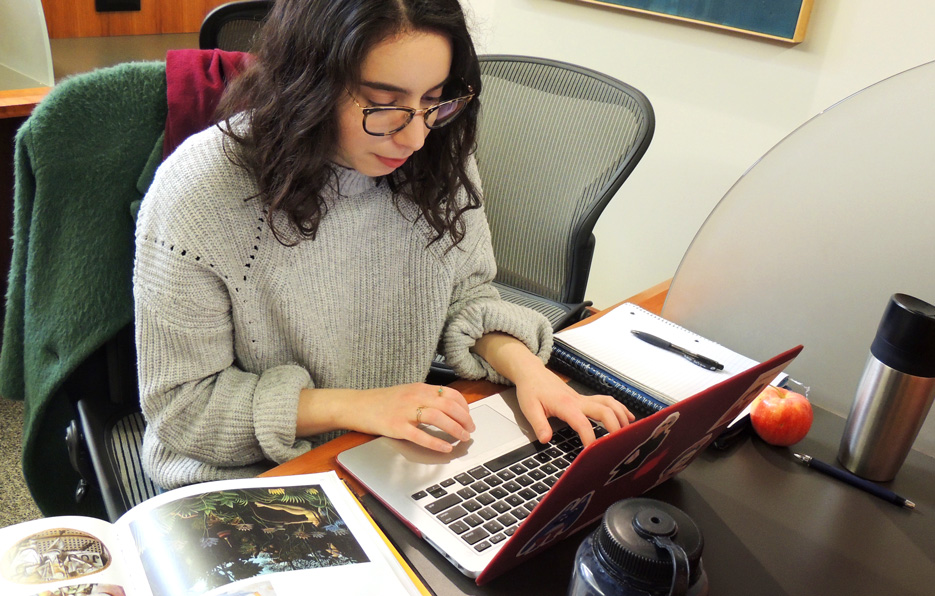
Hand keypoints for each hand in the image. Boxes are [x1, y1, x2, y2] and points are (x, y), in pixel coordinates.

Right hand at [298, 383, 474, 452]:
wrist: (356, 405)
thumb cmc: (381, 401)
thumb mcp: (406, 392)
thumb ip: (425, 398)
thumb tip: (447, 408)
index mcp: (419, 388)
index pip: (450, 394)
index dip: (464, 406)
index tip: (469, 416)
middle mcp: (414, 397)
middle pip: (448, 405)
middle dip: (464, 419)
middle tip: (471, 429)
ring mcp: (405, 412)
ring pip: (438, 417)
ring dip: (455, 429)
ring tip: (463, 438)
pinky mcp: (396, 427)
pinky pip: (420, 435)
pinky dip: (436, 442)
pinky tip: (445, 448)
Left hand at [514, 366, 633, 445]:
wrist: (532, 373)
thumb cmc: (531, 389)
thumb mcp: (529, 408)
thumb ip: (539, 425)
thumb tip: (545, 440)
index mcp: (566, 405)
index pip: (583, 424)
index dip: (590, 439)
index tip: (593, 453)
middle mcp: (578, 401)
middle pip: (604, 412)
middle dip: (615, 427)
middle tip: (620, 444)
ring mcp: (583, 399)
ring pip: (609, 404)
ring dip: (621, 417)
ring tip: (629, 432)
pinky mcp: (585, 399)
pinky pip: (607, 401)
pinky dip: (620, 408)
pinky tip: (628, 417)